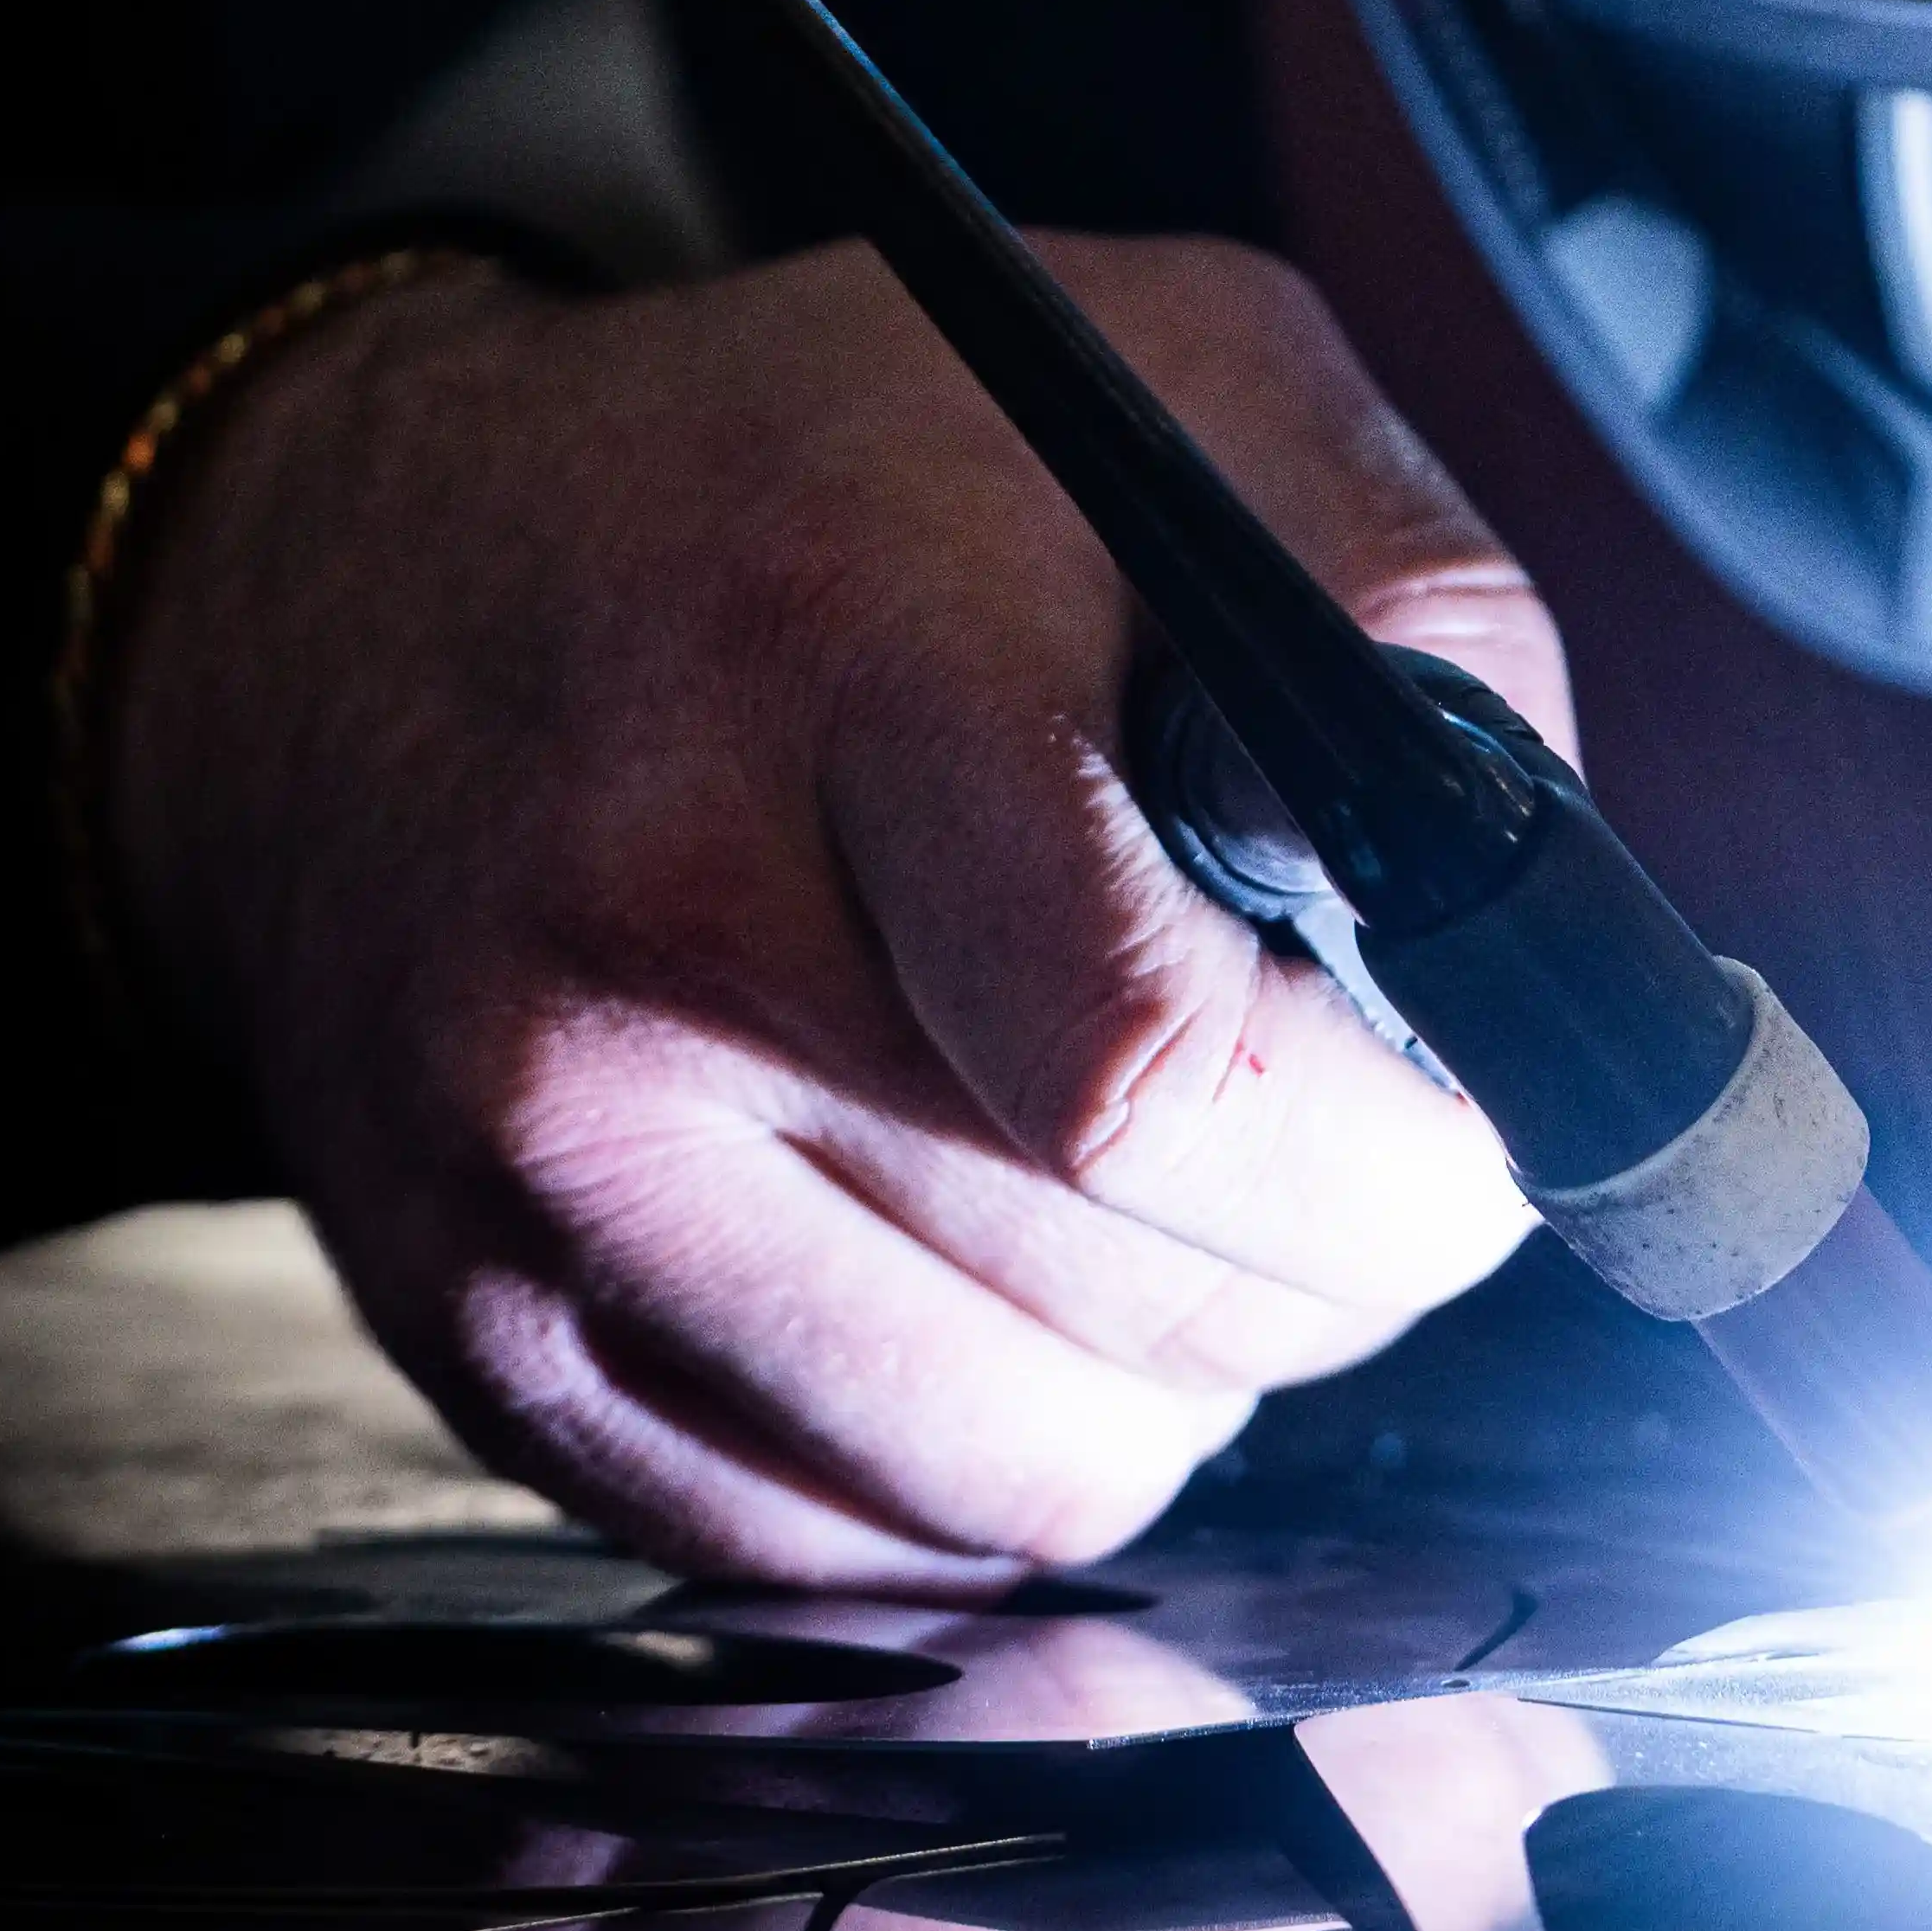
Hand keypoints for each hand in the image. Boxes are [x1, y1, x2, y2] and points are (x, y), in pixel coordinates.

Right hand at [108, 236, 1562, 1577]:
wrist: (354, 575)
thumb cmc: (826, 464)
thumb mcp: (1184, 377)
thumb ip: (1429, 618)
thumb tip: (1577, 953)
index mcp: (852, 668)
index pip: (1163, 1074)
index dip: (1397, 1165)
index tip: (1468, 1133)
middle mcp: (654, 935)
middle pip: (1137, 1310)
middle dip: (1323, 1263)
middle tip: (1327, 1129)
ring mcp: (531, 1167)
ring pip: (1020, 1484)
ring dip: (1162, 1380)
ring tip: (1136, 1177)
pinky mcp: (465, 1334)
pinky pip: (843, 1554)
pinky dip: (969, 1447)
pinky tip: (965, 1247)